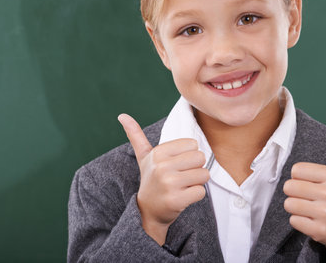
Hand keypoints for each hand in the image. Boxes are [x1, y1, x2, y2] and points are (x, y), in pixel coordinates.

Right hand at [118, 114, 209, 244]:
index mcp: (157, 153)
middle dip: (195, 168)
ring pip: (203, 175)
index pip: (193, 144)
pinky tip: (183, 197)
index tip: (176, 165)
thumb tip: (121, 115)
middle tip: (181, 176)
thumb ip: (136, 135)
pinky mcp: (176, 200)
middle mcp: (161, 166)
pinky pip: (201, 191)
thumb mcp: (144, 157)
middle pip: (200, 158)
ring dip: (197, 182)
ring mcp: (168, 184)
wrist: (147, 211)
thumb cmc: (151, 179)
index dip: (188, 155)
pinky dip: (196, 195)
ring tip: (182, 186)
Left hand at [283, 130, 325, 262]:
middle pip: (289, 187)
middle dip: (295, 193)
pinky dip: (299, 222)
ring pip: (289, 204)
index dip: (300, 178)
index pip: (295, 170)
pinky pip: (293, 220)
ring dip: (296, 208)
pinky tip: (313, 222)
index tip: (313, 184)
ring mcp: (325, 213)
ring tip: (311, 209)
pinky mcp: (319, 231)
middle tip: (310, 198)